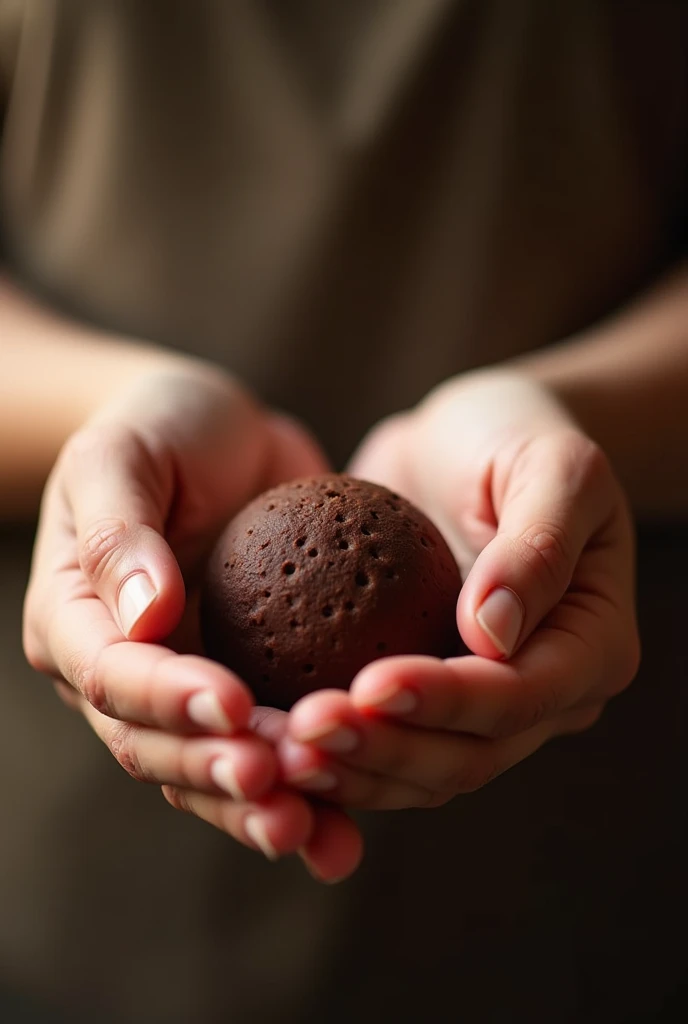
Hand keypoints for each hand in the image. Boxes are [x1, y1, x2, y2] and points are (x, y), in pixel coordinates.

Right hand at [23, 363, 361, 880]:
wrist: (220, 433)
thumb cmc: (160, 427)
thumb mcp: (123, 454)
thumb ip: (120, 531)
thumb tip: (145, 617)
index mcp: (75, 618)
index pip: (111, 673)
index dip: (168, 698)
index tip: (234, 706)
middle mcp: (123, 669)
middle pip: (154, 744)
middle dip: (215, 771)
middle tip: (281, 784)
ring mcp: (185, 686)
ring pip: (208, 768)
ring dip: (259, 802)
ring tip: (316, 826)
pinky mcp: (247, 687)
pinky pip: (268, 749)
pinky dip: (305, 795)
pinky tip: (345, 834)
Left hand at [278, 372, 639, 808]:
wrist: (465, 441)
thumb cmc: (518, 436)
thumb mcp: (555, 465)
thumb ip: (537, 546)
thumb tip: (491, 634)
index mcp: (591, 650)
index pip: (519, 697)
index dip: (446, 703)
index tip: (371, 685)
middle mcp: (542, 696)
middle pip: (467, 755)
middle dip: (386, 751)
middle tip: (306, 730)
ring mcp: (480, 705)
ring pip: (419, 769)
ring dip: (350, 768)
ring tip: (279, 747)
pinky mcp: (423, 695)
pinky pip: (379, 738)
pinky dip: (333, 750)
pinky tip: (270, 736)